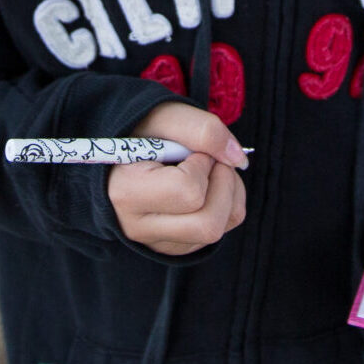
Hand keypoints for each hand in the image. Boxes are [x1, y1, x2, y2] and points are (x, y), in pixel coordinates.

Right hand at [107, 102, 247, 254]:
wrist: (124, 151)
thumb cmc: (144, 131)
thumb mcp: (167, 116)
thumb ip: (205, 130)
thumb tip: (239, 160)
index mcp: (127, 192)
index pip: (188, 192)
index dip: (202, 164)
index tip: (192, 150)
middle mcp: (139, 227)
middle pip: (208, 224)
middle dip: (224, 184)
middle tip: (211, 160)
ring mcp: (158, 242)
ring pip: (217, 230)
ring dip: (229, 193)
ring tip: (210, 170)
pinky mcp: (176, 247)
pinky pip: (220, 232)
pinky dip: (227, 204)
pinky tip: (209, 185)